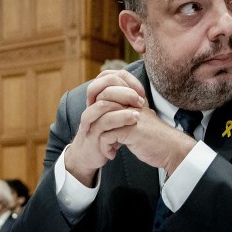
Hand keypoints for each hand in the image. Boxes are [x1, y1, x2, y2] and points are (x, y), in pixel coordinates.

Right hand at [65, 70, 146, 185]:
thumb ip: (124, 103)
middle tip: (142, 102)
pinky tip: (129, 128)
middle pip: (105, 86)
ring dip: (122, 109)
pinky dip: (117, 125)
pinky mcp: (90, 133)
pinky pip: (102, 125)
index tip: (142, 93)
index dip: (129, 81)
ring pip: (102, 105)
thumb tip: (142, 93)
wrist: (89, 154)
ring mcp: (89, 118)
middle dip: (126, 92)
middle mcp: (91, 104)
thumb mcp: (115, 116)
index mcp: (97, 96)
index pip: (110, 76)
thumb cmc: (106, 133)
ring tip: (137, 116)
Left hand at [103, 104, 197, 177]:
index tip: (101, 129)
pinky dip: (105, 147)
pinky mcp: (129, 130)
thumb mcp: (139, 122)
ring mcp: (129, 116)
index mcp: (132, 100)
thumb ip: (126, 116)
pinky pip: (106, 136)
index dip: (99, 112)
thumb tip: (106, 116)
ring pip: (101, 122)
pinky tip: (113, 154)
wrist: (172, 149)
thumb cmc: (156, 139)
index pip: (106, 95)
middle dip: (95, 124)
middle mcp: (130, 105)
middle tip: (99, 138)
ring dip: (99, 138)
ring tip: (106, 148)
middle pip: (101, 106)